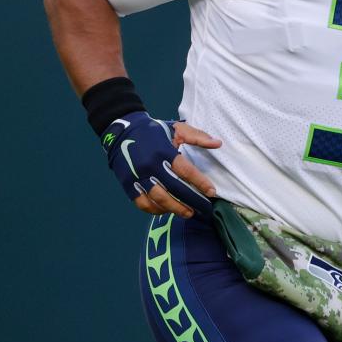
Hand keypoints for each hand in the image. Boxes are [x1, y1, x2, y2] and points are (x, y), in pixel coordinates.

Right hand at [102, 112, 220, 218]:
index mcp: (163, 151)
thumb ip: (198, 136)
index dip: (199, 182)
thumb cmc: (154, 131)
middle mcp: (150, 166)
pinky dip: (155, 209)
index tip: (212, 192)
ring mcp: (137, 177)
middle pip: (173, 188)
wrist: (122, 132)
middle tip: (204, 208)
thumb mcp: (177, 128)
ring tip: (188, 213)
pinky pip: (142, 203)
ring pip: (158, 199)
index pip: (185, 170)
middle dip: (191, 200)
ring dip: (175, 208)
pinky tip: (167, 210)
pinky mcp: (128, 185)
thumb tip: (219, 144)